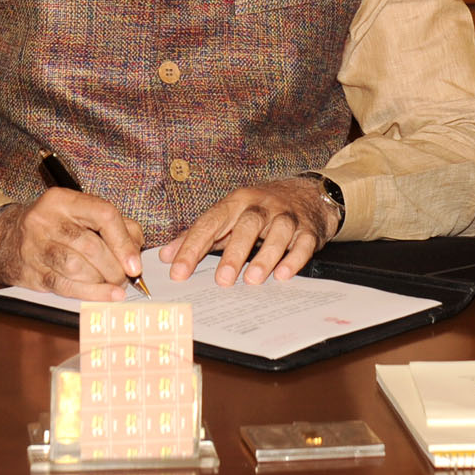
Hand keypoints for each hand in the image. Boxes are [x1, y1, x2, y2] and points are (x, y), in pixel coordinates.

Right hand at [0, 190, 144, 300]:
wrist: (7, 241)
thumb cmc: (54, 227)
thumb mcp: (80, 214)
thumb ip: (114, 225)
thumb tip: (136, 249)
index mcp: (63, 200)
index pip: (103, 214)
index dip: (124, 242)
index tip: (135, 262)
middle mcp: (46, 220)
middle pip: (91, 245)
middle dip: (114, 267)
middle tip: (126, 277)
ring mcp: (35, 247)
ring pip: (77, 267)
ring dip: (102, 281)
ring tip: (113, 284)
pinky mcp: (31, 273)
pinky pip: (65, 286)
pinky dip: (90, 294)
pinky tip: (105, 295)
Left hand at [159, 176, 333, 285]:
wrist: (306, 193)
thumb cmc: (258, 209)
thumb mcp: (227, 216)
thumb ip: (198, 235)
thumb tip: (166, 256)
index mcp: (236, 202)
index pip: (210, 222)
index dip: (192, 246)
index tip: (178, 272)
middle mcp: (261, 206)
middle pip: (247, 224)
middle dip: (234, 252)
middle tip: (222, 281)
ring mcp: (287, 216)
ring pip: (278, 232)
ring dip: (266, 256)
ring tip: (253, 279)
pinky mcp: (308, 229)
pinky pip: (303, 242)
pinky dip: (295, 258)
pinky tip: (284, 275)